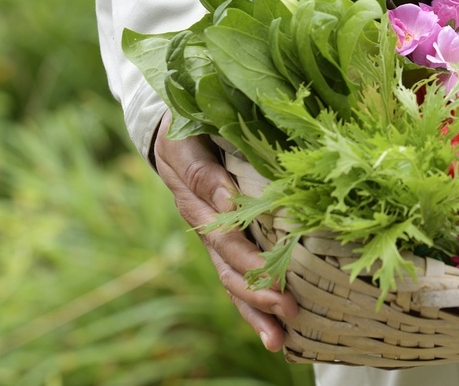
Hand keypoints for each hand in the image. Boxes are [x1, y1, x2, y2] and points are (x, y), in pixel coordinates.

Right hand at [152, 113, 299, 350]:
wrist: (172, 128)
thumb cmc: (194, 120)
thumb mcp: (194, 128)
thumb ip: (209, 164)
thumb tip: (230, 201)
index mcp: (192, 182)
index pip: (213, 214)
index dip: (235, 234)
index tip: (260, 246)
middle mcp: (200, 216)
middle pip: (225, 257)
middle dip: (256, 283)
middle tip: (286, 302)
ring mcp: (211, 235)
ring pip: (230, 279)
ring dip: (255, 310)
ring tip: (279, 338)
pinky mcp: (224, 246)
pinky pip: (237, 282)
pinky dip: (254, 311)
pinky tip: (278, 337)